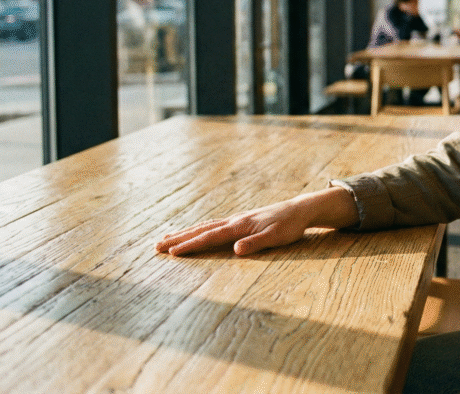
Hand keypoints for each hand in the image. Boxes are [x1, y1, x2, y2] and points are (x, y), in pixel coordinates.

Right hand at [155, 187, 356, 256]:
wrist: (300, 209)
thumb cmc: (289, 225)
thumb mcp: (276, 237)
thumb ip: (256, 243)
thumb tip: (236, 250)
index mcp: (239, 226)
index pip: (210, 237)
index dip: (191, 246)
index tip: (172, 253)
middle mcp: (234, 221)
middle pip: (201, 230)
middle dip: (178, 239)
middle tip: (156, 246)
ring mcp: (236, 219)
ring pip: (204, 226)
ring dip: (185, 233)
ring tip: (166, 239)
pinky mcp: (240, 221)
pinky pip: (213, 225)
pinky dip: (198, 229)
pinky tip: (194, 232)